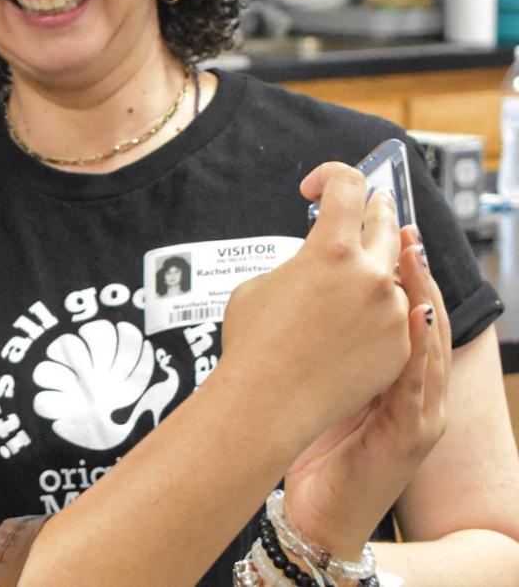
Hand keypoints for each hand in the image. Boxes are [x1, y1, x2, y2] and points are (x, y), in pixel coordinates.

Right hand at [220, 163, 412, 436]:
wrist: (269, 401)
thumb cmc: (252, 342)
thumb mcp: (260, 285)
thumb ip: (298, 265)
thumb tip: (315, 267)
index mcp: (331, 250)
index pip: (347, 185)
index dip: (329, 176)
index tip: (314, 189)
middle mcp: (370, 275)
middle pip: (384, 221)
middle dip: (371, 208)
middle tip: (368, 204)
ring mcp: (391, 312)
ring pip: (394, 272)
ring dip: (377, 262)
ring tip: (363, 265)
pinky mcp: (400, 345)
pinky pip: (398, 315)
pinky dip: (379, 310)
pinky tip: (358, 319)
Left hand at [282, 224, 450, 560]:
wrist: (319, 510)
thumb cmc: (319, 444)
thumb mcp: (330, 384)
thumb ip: (331, 345)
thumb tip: (307, 297)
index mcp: (395, 375)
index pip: (405, 313)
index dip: (402, 272)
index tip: (389, 228)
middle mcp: (416, 389)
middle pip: (424, 319)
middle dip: (416, 271)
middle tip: (404, 227)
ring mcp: (420, 412)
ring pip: (430, 346)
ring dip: (423, 297)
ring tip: (412, 258)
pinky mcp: (411, 434)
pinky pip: (419, 385)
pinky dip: (418, 349)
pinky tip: (415, 316)